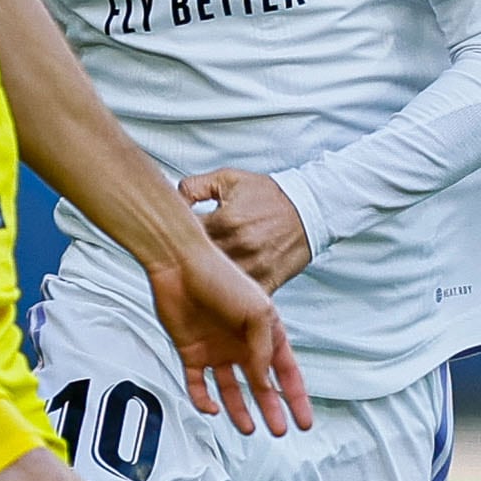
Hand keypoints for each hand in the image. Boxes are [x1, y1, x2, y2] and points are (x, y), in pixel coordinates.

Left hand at [147, 241, 313, 437]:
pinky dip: (204, 400)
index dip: (296, 397)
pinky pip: (199, 385)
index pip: (286, 371)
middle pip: (261, 385)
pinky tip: (212, 409)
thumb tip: (264, 383)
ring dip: (240, 410)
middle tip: (280, 430)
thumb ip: (264, 351)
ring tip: (248, 429)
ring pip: (231, 390)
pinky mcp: (191, 353)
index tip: (304, 421)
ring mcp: (217, 350)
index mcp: (265, 331)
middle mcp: (242, 344)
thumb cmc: (222, 279)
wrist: (178, 265)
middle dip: (271, 409)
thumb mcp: (257, 314)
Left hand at [179, 168, 312, 291]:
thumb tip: (173, 200)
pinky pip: (245, 300)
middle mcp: (238, 246)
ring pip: (218, 286)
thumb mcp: (229, 179)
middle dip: (186, 264)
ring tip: (197, 280)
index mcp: (225, 221)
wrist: (309, 209)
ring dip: (206, 284)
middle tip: (178, 264)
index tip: (171, 242)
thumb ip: (195, 186)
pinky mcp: (268, 282)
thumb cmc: (268, 195)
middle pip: (198, 264)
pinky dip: (233, 300)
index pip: (186, 235)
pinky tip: (222, 296)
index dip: (174, 239)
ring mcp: (254, 267)